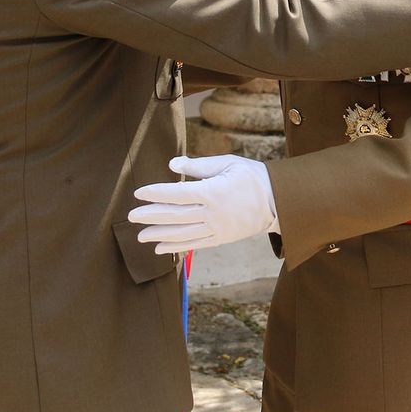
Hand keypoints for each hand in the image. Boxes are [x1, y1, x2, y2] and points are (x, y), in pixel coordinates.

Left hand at [129, 154, 278, 254]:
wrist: (279, 201)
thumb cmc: (252, 177)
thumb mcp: (227, 163)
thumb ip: (198, 166)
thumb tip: (172, 164)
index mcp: (213, 192)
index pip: (177, 194)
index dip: (156, 194)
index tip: (138, 193)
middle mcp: (212, 213)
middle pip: (176, 216)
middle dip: (151, 216)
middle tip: (131, 217)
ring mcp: (217, 229)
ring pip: (182, 234)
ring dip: (159, 235)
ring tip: (140, 236)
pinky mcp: (221, 238)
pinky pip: (195, 245)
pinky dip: (176, 247)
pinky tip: (160, 248)